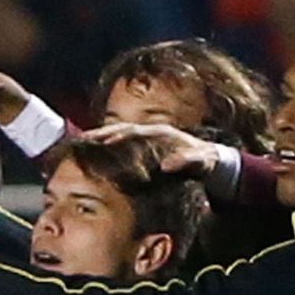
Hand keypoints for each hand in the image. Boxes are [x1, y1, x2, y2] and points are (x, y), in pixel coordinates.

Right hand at [79, 122, 222, 175]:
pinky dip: (110, 144)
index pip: (134, 132)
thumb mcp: (200, 162)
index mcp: (161, 132)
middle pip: (122, 129)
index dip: (118, 136)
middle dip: (102, 133)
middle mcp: (153, 131)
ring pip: (121, 134)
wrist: (212, 159)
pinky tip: (97, 152)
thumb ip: (186, 161)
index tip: (102, 143)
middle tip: (82, 139)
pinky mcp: (148, 146)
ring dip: (102, 137)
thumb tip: (166, 166)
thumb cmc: (206, 162)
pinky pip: (125, 142)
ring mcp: (149, 137)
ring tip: (82, 143)